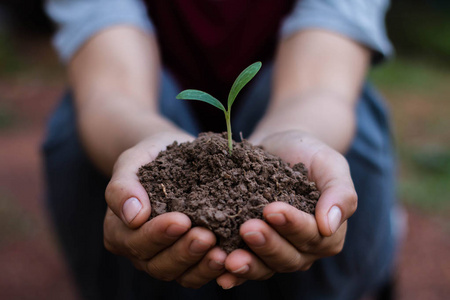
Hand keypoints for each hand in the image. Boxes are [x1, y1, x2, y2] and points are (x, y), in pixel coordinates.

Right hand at [103, 132, 228, 287]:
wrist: (174, 158)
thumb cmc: (148, 159)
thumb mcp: (131, 162)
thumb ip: (123, 187)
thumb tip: (133, 215)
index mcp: (120, 232)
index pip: (136, 240)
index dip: (158, 233)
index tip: (181, 220)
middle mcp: (140, 253)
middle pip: (158, 263)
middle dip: (184, 251)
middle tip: (207, 236)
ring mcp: (164, 260)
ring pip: (180, 274)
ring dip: (201, 266)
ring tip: (222, 253)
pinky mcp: (189, 262)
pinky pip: (198, 274)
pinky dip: (214, 270)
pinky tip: (230, 258)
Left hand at [216, 130, 357, 288]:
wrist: (278, 146)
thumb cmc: (308, 154)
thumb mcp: (329, 164)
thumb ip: (340, 193)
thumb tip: (329, 226)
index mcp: (327, 233)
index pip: (312, 236)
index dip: (293, 226)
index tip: (271, 209)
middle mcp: (303, 248)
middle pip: (288, 257)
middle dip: (267, 245)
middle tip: (247, 228)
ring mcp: (276, 251)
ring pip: (266, 267)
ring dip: (249, 263)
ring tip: (228, 256)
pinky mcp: (253, 249)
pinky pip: (245, 266)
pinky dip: (233, 274)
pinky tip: (220, 274)